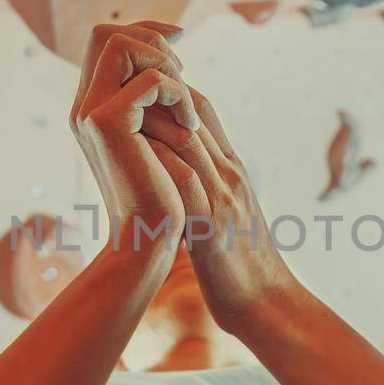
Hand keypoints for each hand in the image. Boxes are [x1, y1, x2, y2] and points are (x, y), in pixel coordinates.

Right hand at [69, 20, 199, 259]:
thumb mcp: (156, 140)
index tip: (179, 43)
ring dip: (165, 65)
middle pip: (105, 33)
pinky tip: (188, 126)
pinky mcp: (109, 125)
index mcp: (93, 107)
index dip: (144, 32)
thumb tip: (172, 62)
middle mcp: (85, 106)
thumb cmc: (160, 196)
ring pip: (121, 44)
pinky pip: (148, 79)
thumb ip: (153, 104)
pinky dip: (177, 93)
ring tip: (185, 105)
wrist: (149, 239)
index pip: (106, 41)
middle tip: (182, 76)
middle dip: (152, 41)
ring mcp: (91, 113)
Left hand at [139, 86, 301, 334]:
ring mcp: (224, 197)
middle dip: (156, 90)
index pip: (203, 112)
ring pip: (188, 139)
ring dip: (151, 118)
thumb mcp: (229, 213)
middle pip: (194, 113)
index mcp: (233, 170)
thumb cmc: (244, 265)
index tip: (139, 83)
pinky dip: (159, 161)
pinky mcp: (212, 225)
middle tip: (118, 80)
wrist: (268, 304)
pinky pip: (185, 182)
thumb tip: (177, 169)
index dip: (170, 89)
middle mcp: (230, 174)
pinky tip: (130, 152)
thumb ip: (209, 185)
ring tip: (115, 106)